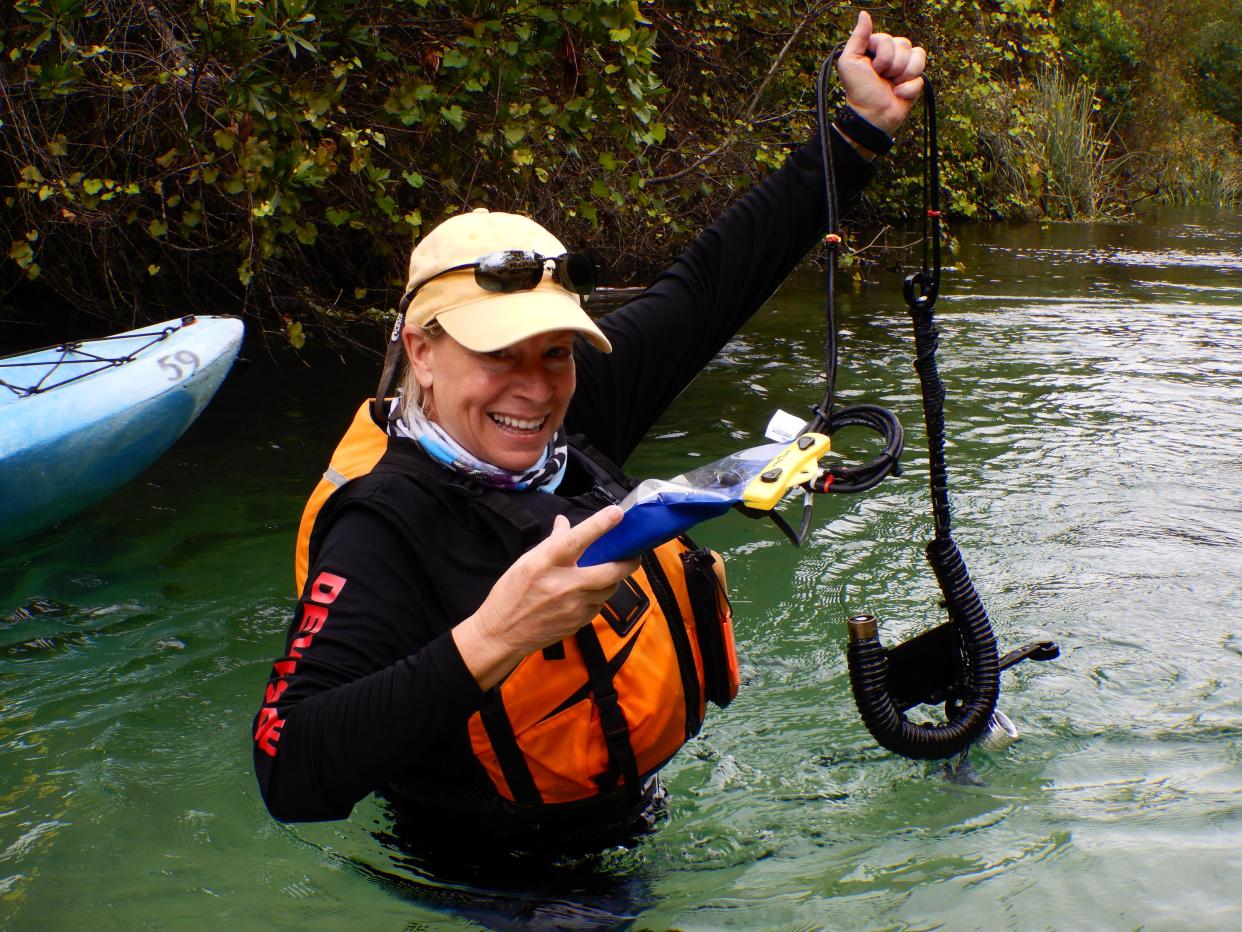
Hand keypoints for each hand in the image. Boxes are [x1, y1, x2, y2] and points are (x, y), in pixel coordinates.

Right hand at [454, 506, 640, 688]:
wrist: (503, 633)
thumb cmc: (511, 593)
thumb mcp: (525, 561)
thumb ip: (551, 542)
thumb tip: (565, 522)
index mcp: (546, 564)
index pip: (577, 540)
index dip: (600, 525)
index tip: (617, 512)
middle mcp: (564, 585)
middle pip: (610, 571)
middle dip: (629, 561)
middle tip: (634, 553)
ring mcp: (574, 607)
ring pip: (609, 589)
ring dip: (613, 579)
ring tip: (609, 571)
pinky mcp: (579, 623)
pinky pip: (600, 605)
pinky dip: (600, 595)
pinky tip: (591, 591)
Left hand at [837, 11, 925, 134]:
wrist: (871, 116)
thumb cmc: (858, 90)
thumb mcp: (850, 62)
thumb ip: (857, 38)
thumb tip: (864, 14)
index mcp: (877, 48)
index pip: (889, 38)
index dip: (883, 55)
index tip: (872, 69)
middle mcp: (892, 55)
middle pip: (904, 44)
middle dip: (893, 65)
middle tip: (882, 78)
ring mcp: (904, 67)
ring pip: (917, 56)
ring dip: (903, 75)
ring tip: (892, 86)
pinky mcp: (914, 81)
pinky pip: (921, 75)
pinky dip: (908, 88)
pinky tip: (898, 94)